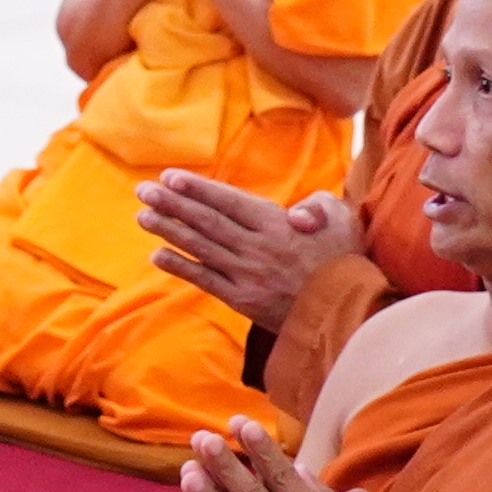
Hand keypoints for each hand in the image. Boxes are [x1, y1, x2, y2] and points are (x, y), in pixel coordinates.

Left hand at [145, 173, 357, 315]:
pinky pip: (205, 280)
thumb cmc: (347, 261)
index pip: (228, 201)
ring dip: (168, 230)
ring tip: (143, 215)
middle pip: (206, 221)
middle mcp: (256, 247)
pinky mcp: (243, 300)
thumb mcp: (342, 220)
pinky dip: (180, 267)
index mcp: (277, 224)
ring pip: (200, 248)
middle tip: (143, 190)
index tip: (169, 177)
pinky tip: (157, 255)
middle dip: (172, 204)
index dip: (197, 189)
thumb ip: (318, 206)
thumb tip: (295, 212)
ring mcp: (247, 275)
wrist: (348, 314)